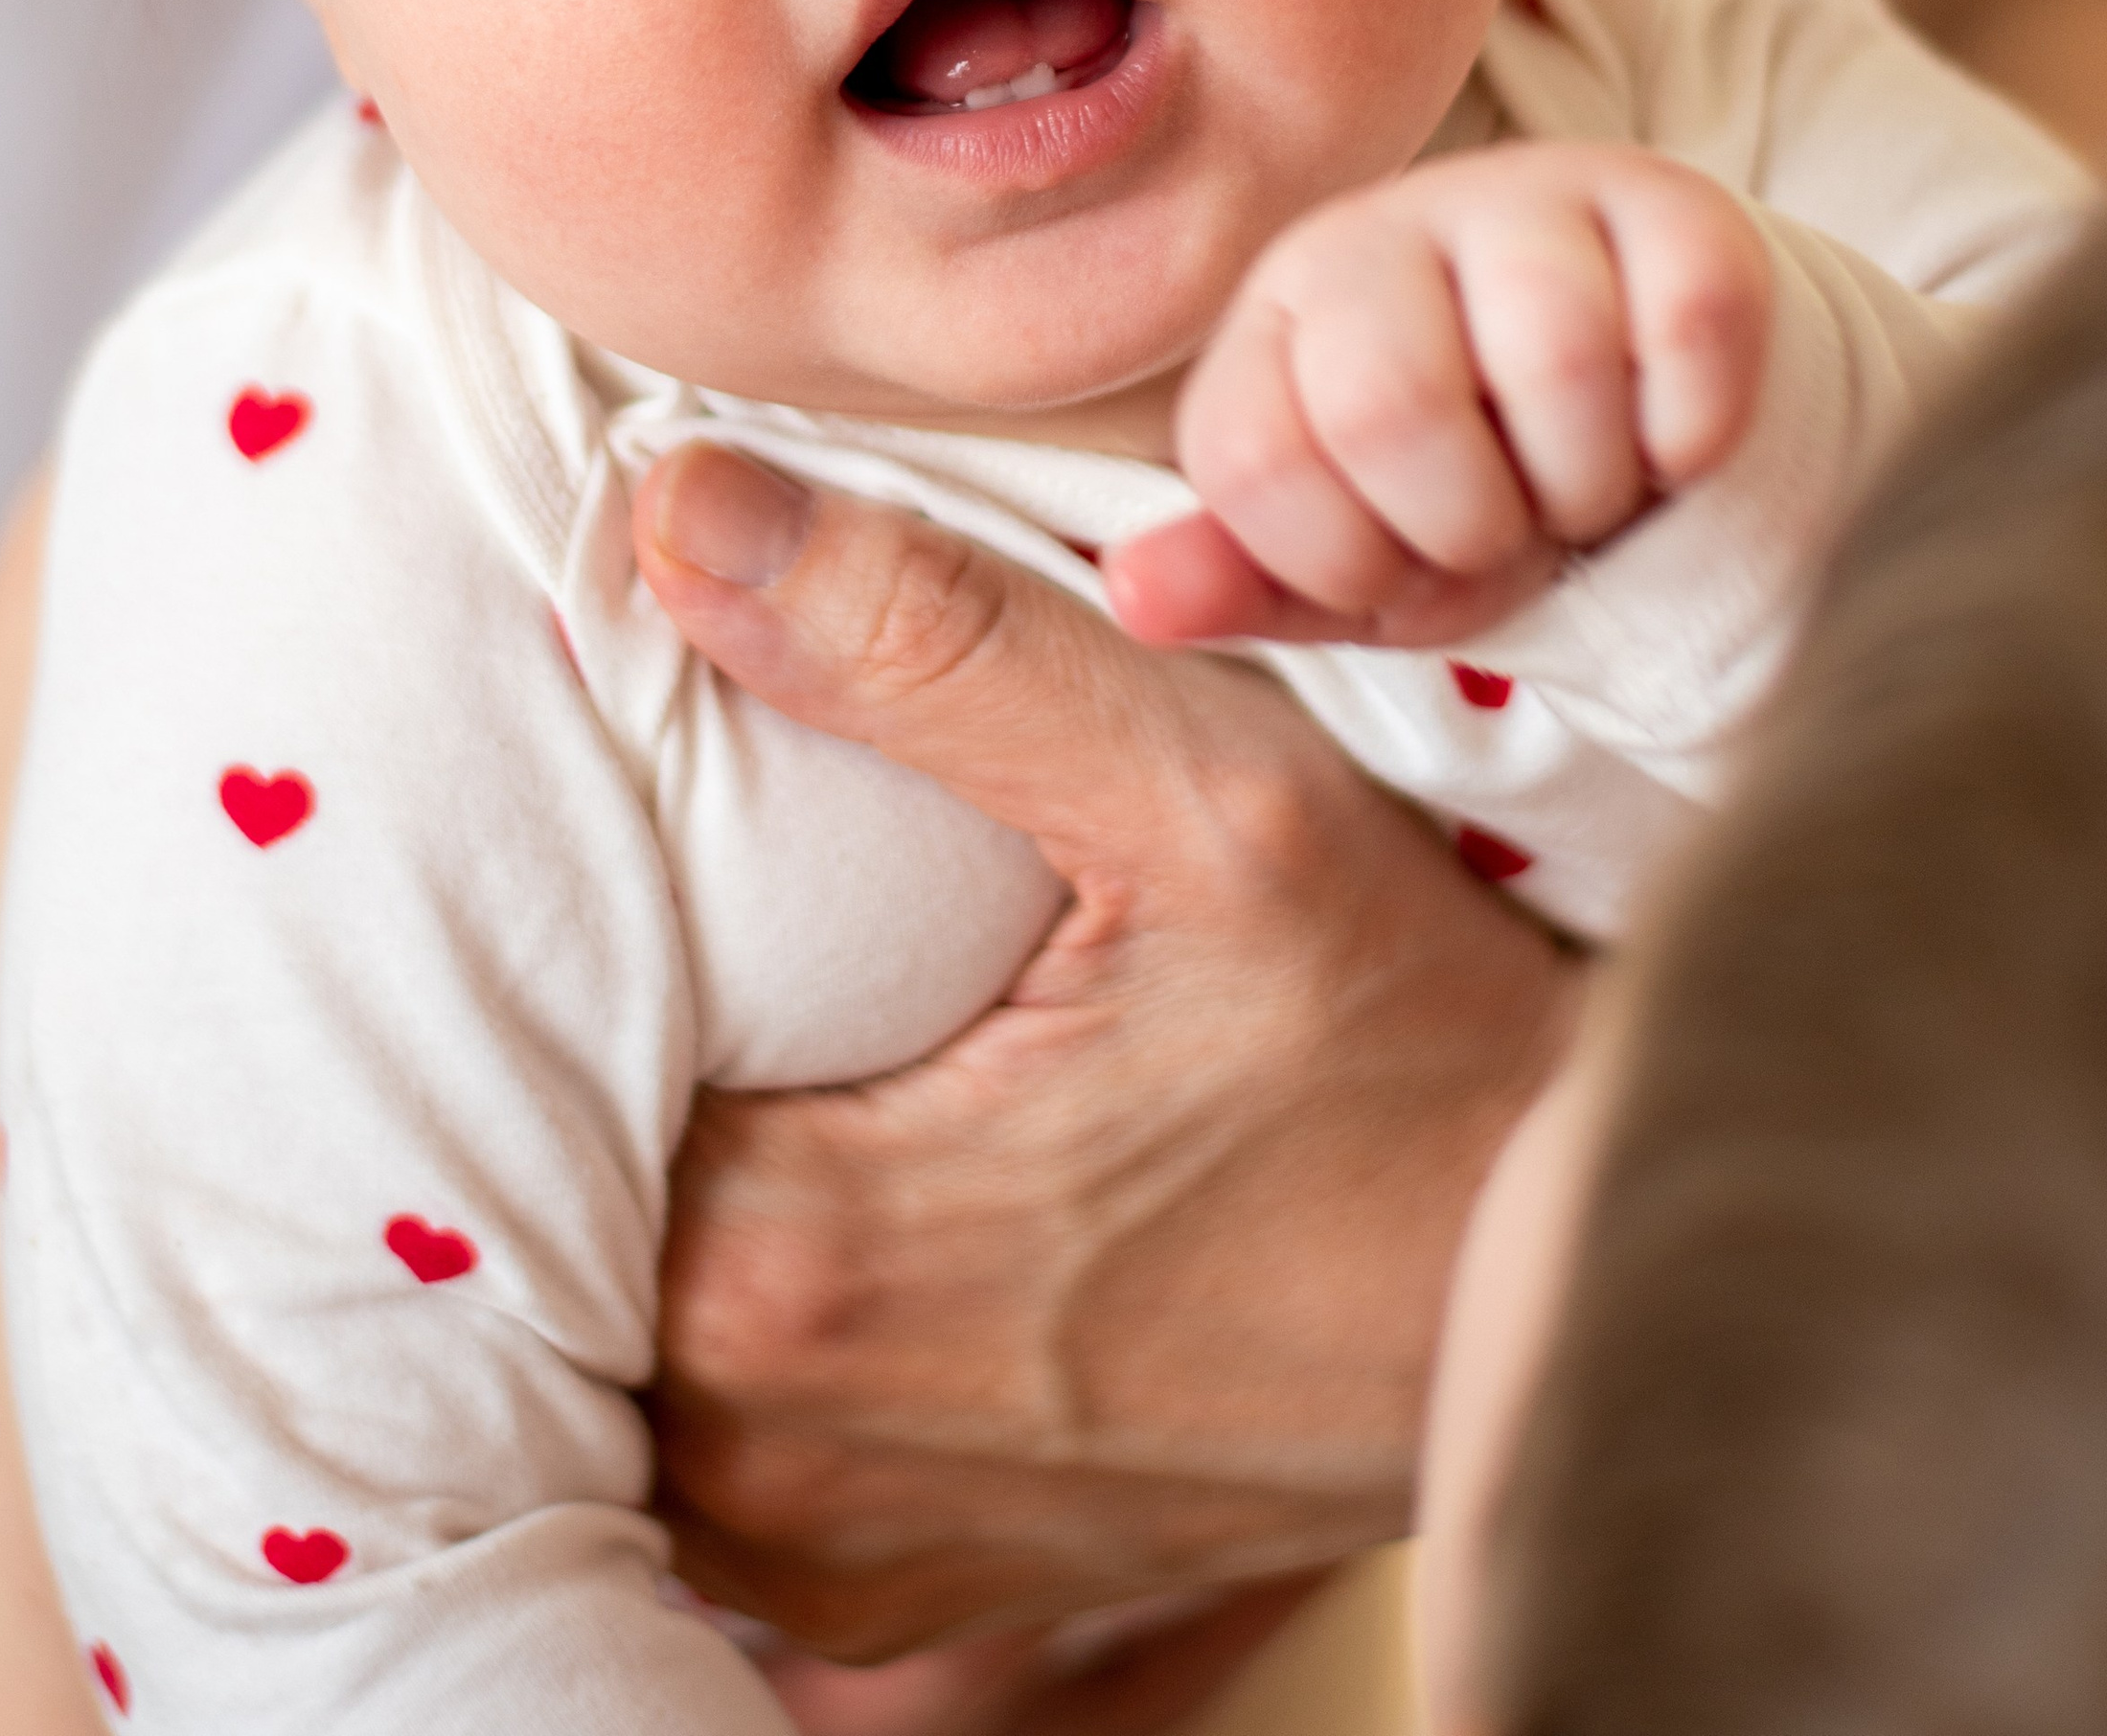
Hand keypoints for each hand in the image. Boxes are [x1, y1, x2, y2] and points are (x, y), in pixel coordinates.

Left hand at [634, 447, 1579, 1662]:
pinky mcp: (900, 1597)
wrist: (1575, 1288)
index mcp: (807, 1260)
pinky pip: (717, 1455)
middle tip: (637, 923)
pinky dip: (716, 1334)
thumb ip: (920, 643)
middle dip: (575, 1072)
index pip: (532, 1088)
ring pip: (618, 1349)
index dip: (541, 955)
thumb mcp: (1197, 793)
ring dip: (634, 1206)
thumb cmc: (1411, 1042)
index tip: (586, 848)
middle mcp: (782, 1451)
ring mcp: (838, 1553)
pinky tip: (793, 1188)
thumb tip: (676, 508)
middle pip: (556, 1225)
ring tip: (704, 1048)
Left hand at [1109, 144, 1773, 652]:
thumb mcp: (1347, 561)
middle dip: (1468, 527)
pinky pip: (1688, 329)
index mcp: (1276, 312)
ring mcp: (1526, 198)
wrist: (1642, 424)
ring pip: (1555, 363)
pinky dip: (1688, 436)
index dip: (1341, 562)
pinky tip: (1665, 434)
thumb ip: (1240, 579)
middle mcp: (1381, 228)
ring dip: (1586, 485)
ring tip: (1581, 475)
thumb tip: (1138, 598)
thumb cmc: (1472, 493)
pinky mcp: (1670, 200)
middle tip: (1505, 523)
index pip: (1249, 460)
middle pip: (1389, 402)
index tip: (1397, 557)